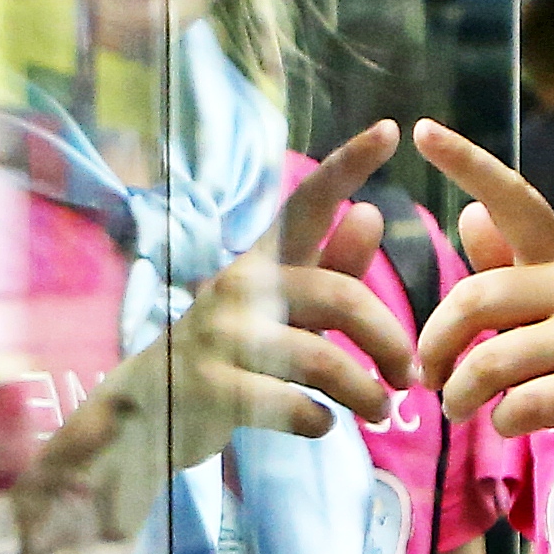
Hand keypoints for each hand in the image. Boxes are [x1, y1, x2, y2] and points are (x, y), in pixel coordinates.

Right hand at [21, 123, 423, 516]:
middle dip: (389, 340)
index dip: (347, 165)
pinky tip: (323, 424)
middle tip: (410, 377)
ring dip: (365, 392)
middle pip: (340, 297)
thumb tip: (370, 214)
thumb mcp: (279, 308)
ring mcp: (221, 336)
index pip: (307, 203)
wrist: (143, 414)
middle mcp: (240, 286)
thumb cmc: (228, 356)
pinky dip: (319, 421)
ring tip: (380, 411)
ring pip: (322, 360)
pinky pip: (291, 405)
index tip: (390, 129)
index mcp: (262, 261)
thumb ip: (327, 268)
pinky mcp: (209, 388)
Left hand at [407, 119, 553, 481]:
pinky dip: (500, 423)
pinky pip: (523, 405)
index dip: (467, 163)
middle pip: (475, 298)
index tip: (422, 130)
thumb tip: (469, 215)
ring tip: (460, 408)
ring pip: (492, 361)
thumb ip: (515, 266)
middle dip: (435, 344)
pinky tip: (506, 424)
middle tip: (428, 375)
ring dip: (460, 395)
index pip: (514, 198)